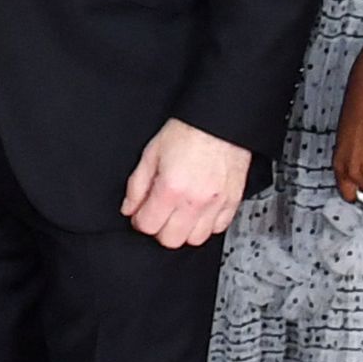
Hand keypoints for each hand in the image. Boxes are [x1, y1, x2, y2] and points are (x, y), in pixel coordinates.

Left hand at [121, 119, 252, 249]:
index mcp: (171, 188)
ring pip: (196, 239)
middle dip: (160, 230)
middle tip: (159, 215)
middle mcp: (195, 200)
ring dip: (184, 230)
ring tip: (179, 214)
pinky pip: (219, 228)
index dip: (140, 221)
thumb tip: (129, 208)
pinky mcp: (233, 201)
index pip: (148, 226)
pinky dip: (208, 225)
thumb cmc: (188, 132)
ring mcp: (217, 203)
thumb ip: (137, 185)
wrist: (219, 121)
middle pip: (172, 240)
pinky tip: (199, 211)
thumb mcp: (151, 153)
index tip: (141, 214)